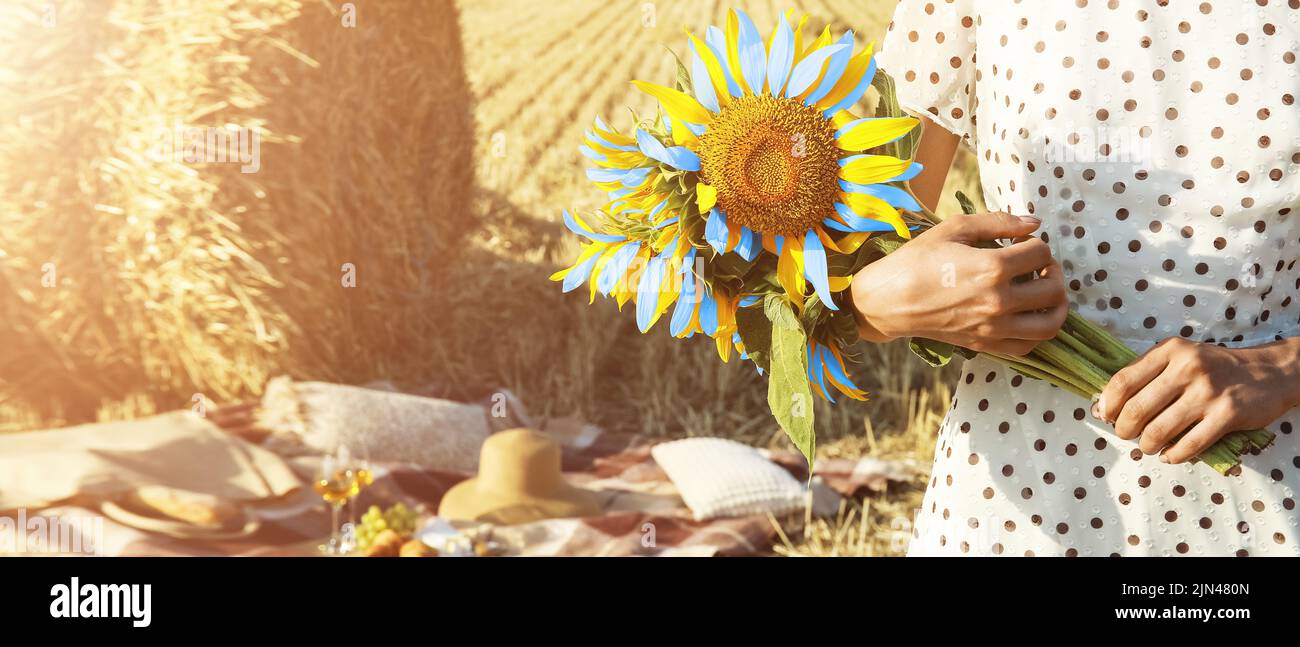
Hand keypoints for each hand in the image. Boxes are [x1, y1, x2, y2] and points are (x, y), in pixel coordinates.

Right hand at [850, 212, 1067, 355]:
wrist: (889, 300)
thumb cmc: (918, 260)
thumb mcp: (955, 228)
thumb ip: (999, 222)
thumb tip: (1034, 223)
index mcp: (992, 268)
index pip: (1041, 253)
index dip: (1036, 244)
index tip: (1021, 244)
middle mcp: (999, 301)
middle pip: (1054, 289)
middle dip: (1053, 272)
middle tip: (1040, 266)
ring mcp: (993, 327)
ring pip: (1050, 324)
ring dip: (1056, 306)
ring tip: (1045, 293)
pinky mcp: (985, 344)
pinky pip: (1028, 347)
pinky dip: (1036, 333)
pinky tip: (1027, 316)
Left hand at [1095, 337, 1299, 463]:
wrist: (1268, 373)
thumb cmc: (1213, 368)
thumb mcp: (1179, 357)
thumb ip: (1144, 375)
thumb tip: (1103, 408)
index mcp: (1170, 351)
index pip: (1123, 381)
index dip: (1108, 404)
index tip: (1106, 416)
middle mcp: (1188, 368)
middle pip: (1136, 409)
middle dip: (1124, 429)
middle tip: (1126, 434)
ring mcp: (1208, 392)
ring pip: (1159, 431)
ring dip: (1146, 445)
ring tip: (1147, 446)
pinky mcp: (1228, 415)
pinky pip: (1189, 444)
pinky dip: (1173, 455)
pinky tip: (1169, 455)